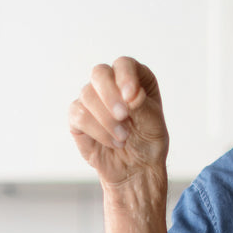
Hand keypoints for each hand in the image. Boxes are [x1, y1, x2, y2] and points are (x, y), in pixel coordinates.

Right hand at [68, 56, 167, 189]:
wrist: (135, 168)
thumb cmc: (147, 142)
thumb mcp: (153, 124)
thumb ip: (143, 107)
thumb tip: (130, 95)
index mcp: (135, 78)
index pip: (124, 64)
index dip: (125, 77)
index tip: (131, 97)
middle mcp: (112, 83)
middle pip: (99, 73)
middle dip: (110, 95)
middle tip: (123, 116)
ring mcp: (92, 99)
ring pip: (87, 95)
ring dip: (106, 119)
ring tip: (123, 138)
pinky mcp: (78, 116)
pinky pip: (78, 115)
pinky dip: (97, 131)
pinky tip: (112, 142)